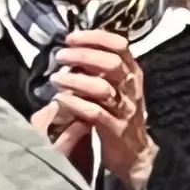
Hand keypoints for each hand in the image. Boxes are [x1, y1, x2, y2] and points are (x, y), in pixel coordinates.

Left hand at [37, 30, 154, 189]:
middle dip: (83, 55)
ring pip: (102, 88)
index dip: (95, 38)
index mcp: (131, 73)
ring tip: (55, 79)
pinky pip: (95, 113)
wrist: (134, 152)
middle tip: (60, 56)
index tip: (71, 37)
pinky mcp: (115, 129)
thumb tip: (71, 50)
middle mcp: (131, 87)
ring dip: (75, 80)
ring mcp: (124, 108)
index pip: (119, 45)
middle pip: (111, 63)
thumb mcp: (113, 86)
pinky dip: (75, 104)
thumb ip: (97, 69)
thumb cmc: (117, 113)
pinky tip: (59, 100)